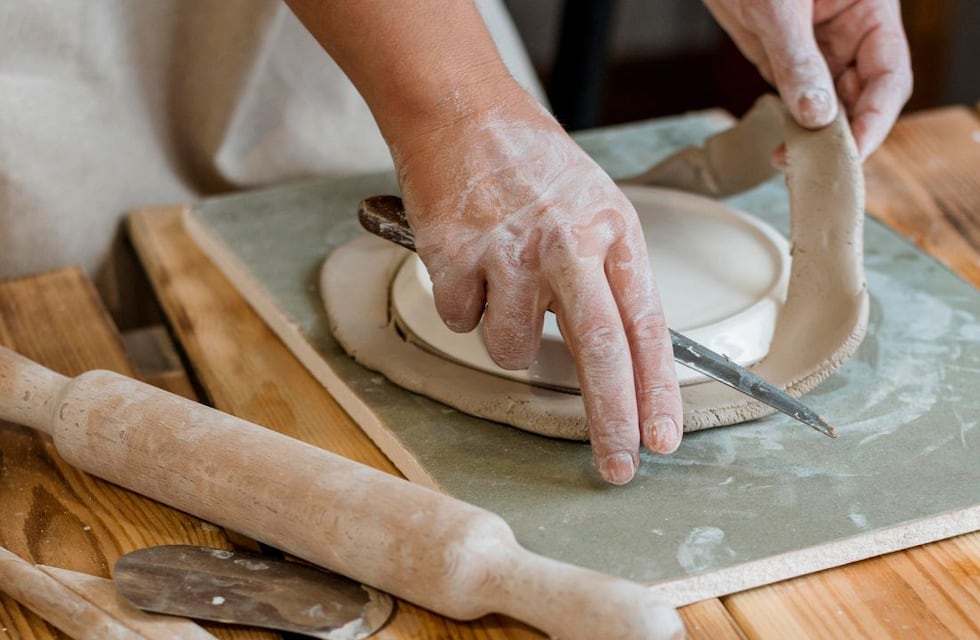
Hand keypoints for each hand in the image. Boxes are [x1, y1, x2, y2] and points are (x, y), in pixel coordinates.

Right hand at [392, 90, 682, 484]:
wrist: (460, 110)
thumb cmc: (529, 161)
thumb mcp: (593, 204)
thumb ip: (606, 275)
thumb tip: (615, 354)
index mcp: (612, 231)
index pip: (646, 325)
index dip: (656, 389)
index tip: (661, 437)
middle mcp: (567, 244)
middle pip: (598, 351)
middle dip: (610, 420)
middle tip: (617, 468)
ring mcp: (510, 251)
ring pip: (510, 348)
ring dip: (505, 333)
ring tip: (502, 280)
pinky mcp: (455, 256)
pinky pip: (461, 321)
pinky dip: (463, 304)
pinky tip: (468, 262)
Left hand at [703, 0, 911, 157]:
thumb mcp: (778, 10)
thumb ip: (797, 61)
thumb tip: (816, 116)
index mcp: (869, 13)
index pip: (889, 77)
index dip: (876, 120)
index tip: (853, 153)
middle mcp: (850, 38)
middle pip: (864, 101)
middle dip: (845, 137)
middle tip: (819, 169)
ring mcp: (818, 54)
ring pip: (831, 109)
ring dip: (817, 141)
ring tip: (794, 165)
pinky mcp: (786, 65)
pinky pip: (798, 105)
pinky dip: (793, 131)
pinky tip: (782, 150)